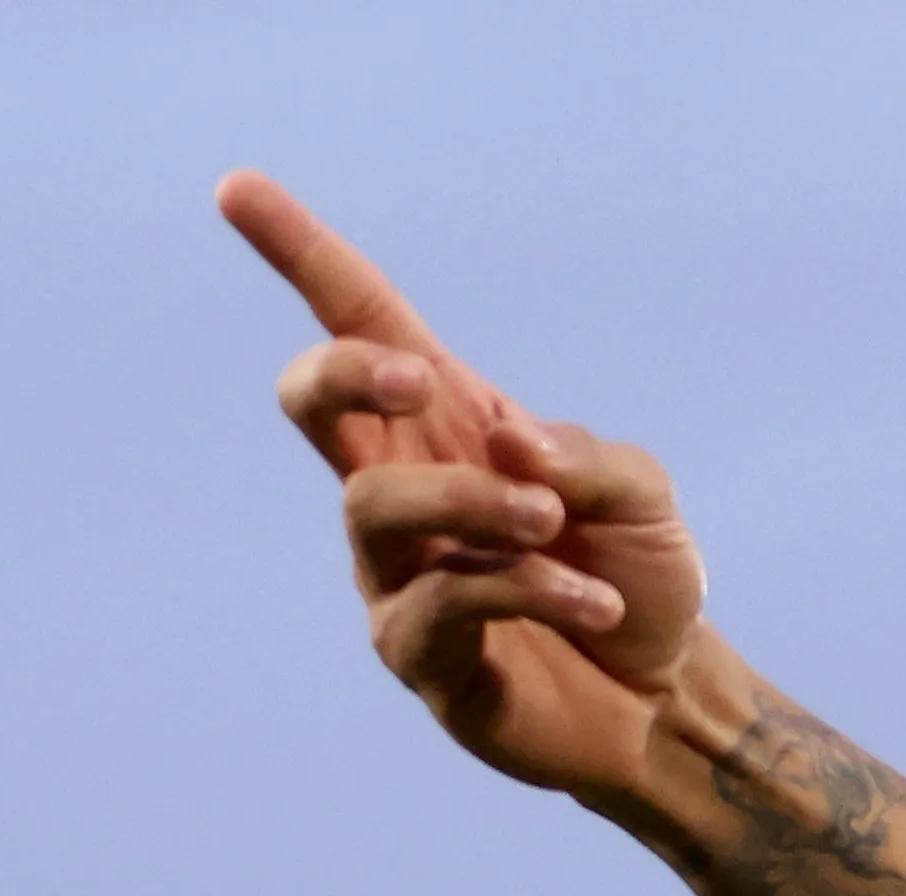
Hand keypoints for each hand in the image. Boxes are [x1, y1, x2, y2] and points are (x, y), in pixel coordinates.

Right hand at [221, 171, 707, 794]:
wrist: (668, 697)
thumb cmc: (637, 578)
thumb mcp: (642, 496)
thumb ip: (585, 457)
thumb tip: (508, 443)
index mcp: (448, 427)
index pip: (361, 325)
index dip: (301, 256)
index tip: (237, 187)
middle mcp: (402, 491)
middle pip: (314, 401)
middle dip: (347, 372)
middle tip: (423, 380)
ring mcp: (396, 576)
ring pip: (374, 505)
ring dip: (471, 502)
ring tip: (552, 523)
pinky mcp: (418, 657)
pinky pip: (446, 604)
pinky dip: (529, 588)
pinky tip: (594, 602)